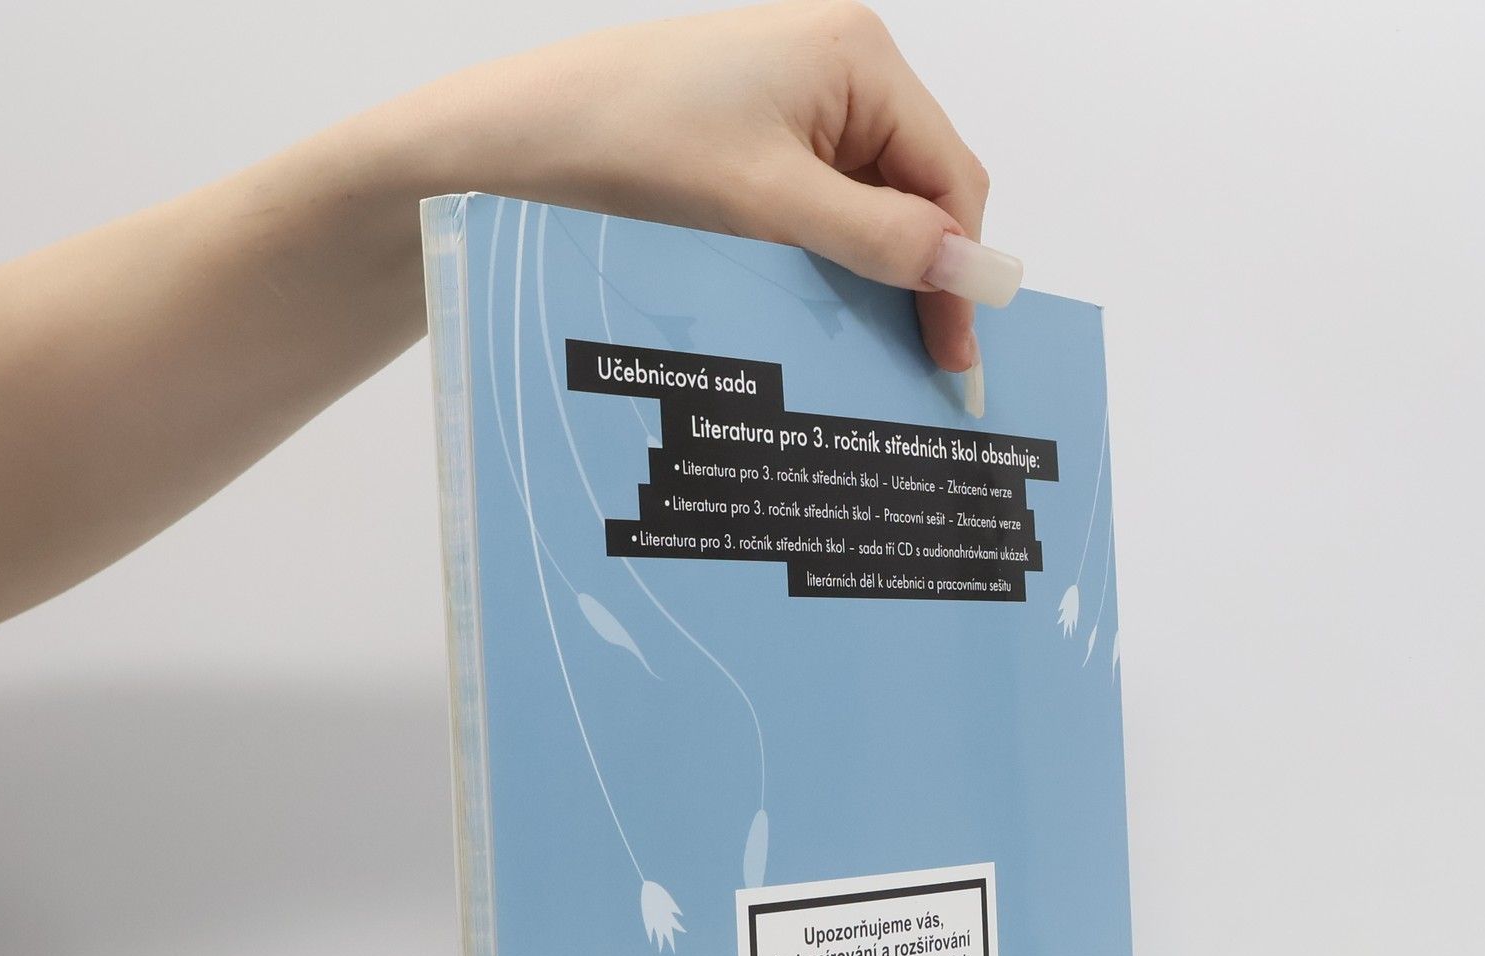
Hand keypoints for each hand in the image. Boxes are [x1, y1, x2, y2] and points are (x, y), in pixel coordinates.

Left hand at [414, 2, 1018, 382]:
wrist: (514, 140)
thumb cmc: (628, 143)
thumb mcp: (768, 204)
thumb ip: (879, 238)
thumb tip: (971, 274)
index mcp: (858, 55)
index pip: (951, 177)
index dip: (958, 272)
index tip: (952, 359)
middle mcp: (839, 65)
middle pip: (917, 190)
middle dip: (916, 277)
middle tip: (913, 370)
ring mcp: (796, 99)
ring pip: (869, 206)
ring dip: (868, 277)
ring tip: (861, 352)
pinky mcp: (756, 134)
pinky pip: (821, 206)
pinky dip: (824, 261)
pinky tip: (812, 312)